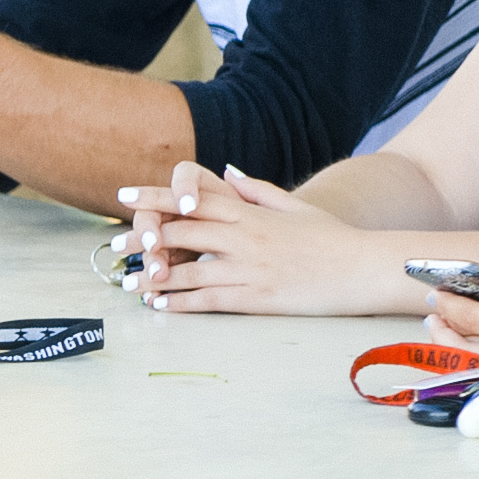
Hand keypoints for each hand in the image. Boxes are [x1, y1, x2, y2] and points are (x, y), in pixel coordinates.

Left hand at [116, 161, 418, 318]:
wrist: (362, 267)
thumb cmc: (331, 238)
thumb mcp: (293, 205)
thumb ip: (256, 189)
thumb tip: (226, 171)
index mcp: (250, 213)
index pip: (191, 200)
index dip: (154, 198)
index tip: (125, 197)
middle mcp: (244, 238)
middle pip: (181, 233)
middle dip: (144, 239)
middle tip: (115, 246)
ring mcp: (249, 269)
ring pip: (188, 270)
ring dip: (153, 277)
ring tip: (128, 282)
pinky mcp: (256, 298)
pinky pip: (209, 300)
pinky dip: (180, 304)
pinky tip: (160, 307)